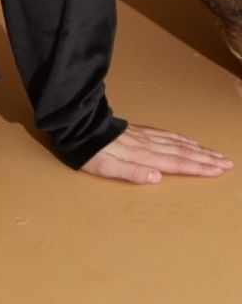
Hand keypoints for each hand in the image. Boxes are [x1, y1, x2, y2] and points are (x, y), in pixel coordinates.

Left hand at [79, 122, 234, 182]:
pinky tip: (189, 140)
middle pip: (183, 152)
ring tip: (216, 154)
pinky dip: (181, 138)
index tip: (218, 171)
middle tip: (228, 163)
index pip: (176, 163)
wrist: (77, 126)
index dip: (198, 168)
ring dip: (199, 149)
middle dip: (207, 159)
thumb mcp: (104, 168)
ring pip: (178, 143)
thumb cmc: (88, 151)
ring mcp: (144, 137)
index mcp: (142, 156)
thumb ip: (131, 172)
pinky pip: (166, 134)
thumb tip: (156, 177)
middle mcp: (148, 145)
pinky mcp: (138, 131)